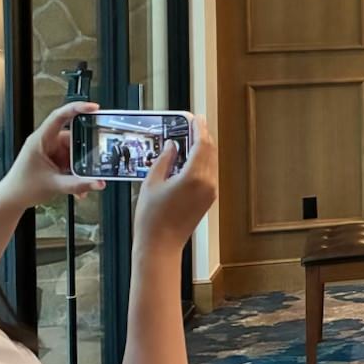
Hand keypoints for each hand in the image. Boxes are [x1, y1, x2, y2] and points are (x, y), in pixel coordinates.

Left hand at [0, 102, 103, 207]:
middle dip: (86, 148)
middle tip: (97, 156)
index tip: (94, 108)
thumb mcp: (54, 185)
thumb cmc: (22, 188)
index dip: (77, 108)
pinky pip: (72, 160)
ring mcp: (51, 150)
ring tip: (85, 176)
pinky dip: (78, 170)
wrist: (11, 200)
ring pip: (75, 150)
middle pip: (74, 136)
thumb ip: (79, 184)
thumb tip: (99, 182)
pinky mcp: (55, 159)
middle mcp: (46, 142)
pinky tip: (80, 182)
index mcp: (40, 140)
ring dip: (82, 164)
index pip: (59, 116)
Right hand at [132, 116, 217, 258]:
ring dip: (203, 149)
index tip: (195, 117)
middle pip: (210, 151)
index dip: (199, 128)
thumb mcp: (152, 183)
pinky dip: (203, 162)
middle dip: (202, 136)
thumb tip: (173, 145)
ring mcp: (211, 191)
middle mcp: (208, 182)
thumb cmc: (152, 218)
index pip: (202, 144)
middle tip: (192, 125)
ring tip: (190, 139)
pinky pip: (209, 173)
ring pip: (212, 162)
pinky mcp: (209, 199)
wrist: (160, 246)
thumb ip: (164, 160)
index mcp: (194, 176)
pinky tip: (190, 159)